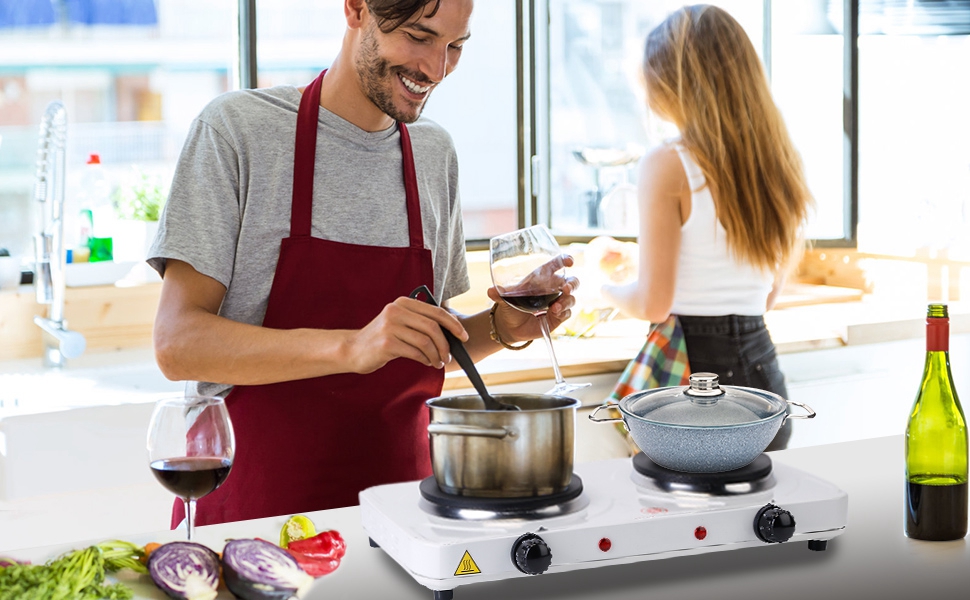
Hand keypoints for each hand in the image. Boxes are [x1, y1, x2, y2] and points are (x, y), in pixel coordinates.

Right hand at [346, 296, 467, 372]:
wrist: (353, 349)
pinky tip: (426, 362)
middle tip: (449, 356)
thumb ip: (420, 322)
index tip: (463, 336)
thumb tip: (451, 331)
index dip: (453, 324)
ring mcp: (390, 326)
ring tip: (438, 362)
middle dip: (446, 344)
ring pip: (425, 341)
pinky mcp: (387, 343)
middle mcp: (396, 311)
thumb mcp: (400, 322)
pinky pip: (415, 352)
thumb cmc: (381, 338)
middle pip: (433, 327)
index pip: (436, 311)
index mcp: (403, 303)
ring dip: (436, 354)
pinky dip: (425, 359)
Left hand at [487, 255, 579, 342]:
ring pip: (571, 299)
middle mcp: (553, 289)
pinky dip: (563, 313)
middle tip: (565, 288)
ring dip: (566, 302)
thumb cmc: (509, 304)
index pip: (557, 265)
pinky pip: (567, 314)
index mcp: (542, 278)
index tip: (569, 261)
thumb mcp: (504, 298)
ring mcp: (557, 303)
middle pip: (571, 282)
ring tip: (555, 308)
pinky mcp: (558, 317)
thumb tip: (490, 291)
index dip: (564, 261)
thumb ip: (499, 294)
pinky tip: (555, 314)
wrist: (510, 325)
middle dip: (572, 284)